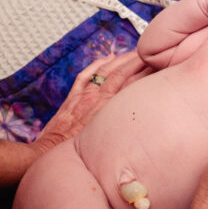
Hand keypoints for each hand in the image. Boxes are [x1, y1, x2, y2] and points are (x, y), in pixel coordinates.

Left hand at [30, 52, 147, 154]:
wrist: (50, 152)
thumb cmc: (81, 155)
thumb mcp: (107, 142)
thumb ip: (121, 128)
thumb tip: (141, 123)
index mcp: (107, 109)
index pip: (131, 83)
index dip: (145, 72)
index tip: (157, 66)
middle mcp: (96, 99)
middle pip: (120, 73)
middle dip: (136, 61)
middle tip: (150, 55)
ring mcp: (83, 96)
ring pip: (104, 71)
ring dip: (120, 60)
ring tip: (134, 53)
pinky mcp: (72, 98)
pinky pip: (85, 75)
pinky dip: (97, 64)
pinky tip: (107, 58)